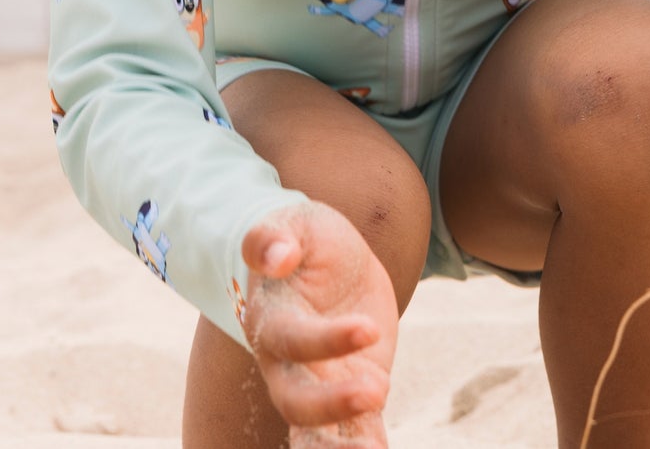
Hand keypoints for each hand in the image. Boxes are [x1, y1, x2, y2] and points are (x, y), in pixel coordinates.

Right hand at [242, 201, 397, 446]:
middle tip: (378, 389)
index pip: (291, 340)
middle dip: (331, 404)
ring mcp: (317, 385)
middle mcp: (287, 365)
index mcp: (272, 320)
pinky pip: (353, 435)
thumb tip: (275, 256)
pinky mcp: (350, 394)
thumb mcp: (299, 224)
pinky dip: (365, 447)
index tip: (368, 328)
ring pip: (314, 435)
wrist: (330, 263)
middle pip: (295, 401)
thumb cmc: (308, 240)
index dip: (326, 339)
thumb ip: (276, 236)